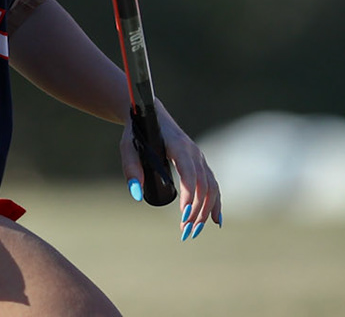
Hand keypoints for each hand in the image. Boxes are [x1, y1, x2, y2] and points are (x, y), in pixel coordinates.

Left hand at [121, 103, 220, 240]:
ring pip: (210, 187)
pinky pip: (213, 184)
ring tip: (193, 231)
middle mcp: (193, 152)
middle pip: (202, 184)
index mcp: (177, 145)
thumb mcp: (128, 147)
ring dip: (205, 211)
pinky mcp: (200, 163)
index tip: (184, 213)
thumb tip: (137, 194)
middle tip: (185, 231)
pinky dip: (216, 202)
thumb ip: (131, 168)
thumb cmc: (137, 130)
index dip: (189, 192)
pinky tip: (215, 220)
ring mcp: (199, 157)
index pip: (189, 171)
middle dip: (197, 210)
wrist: (150, 112)